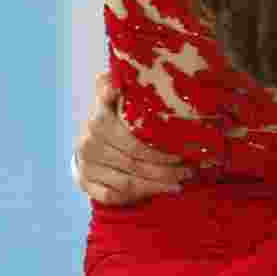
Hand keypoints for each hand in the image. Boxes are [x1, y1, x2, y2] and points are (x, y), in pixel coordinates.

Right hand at [75, 72, 191, 204]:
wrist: (87, 145)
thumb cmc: (112, 120)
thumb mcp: (116, 98)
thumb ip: (118, 86)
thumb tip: (118, 79)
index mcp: (98, 120)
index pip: (132, 138)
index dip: (158, 147)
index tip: (182, 150)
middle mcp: (89, 143)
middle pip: (134, 161)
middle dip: (166, 167)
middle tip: (190, 168)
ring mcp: (86, 166)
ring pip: (127, 181)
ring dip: (158, 183)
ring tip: (182, 180)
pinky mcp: (86, 184)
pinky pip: (114, 196)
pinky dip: (141, 195)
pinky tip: (162, 191)